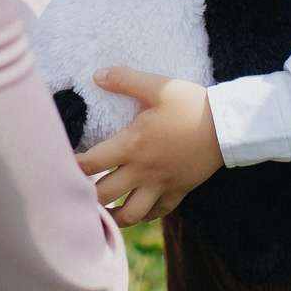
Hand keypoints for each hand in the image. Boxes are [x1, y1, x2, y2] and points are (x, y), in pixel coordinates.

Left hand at [75, 67, 221, 224]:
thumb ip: (125, 79)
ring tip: (101, 213)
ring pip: (130, 214)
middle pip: (103, 195)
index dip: (72, 166)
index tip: (63, 163)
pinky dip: (144, 215)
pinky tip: (136, 210)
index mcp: (132, 146)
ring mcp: (161, 185)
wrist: (228, 126)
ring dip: (112, 216)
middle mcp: (143, 171)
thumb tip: (96, 75)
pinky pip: (157, 213)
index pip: (91, 164)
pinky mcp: (178, 191)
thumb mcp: (158, 86)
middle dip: (85, 195)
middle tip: (75, 191)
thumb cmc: (191, 104)